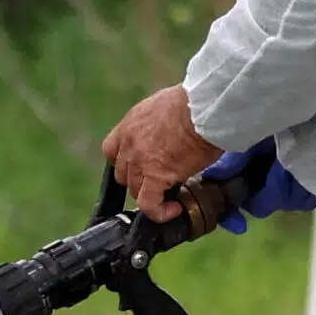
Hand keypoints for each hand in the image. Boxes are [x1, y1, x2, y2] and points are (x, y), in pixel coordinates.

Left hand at [101, 84, 222, 221]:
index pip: (112, 150)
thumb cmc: (195, 103)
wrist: (203, 107)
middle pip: (123, 173)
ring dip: (152, 194)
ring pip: (135, 190)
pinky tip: (175, 209)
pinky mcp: (155, 176)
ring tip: (173, 194)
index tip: (140, 166)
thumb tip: (174, 133)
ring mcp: (139, 160)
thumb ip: (160, 123)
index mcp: (131, 123)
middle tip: (162, 181)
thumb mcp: (167, 105)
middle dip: (140, 179)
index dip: (125, 162)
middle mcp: (129, 142)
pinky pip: (149, 205)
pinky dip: (159, 212)